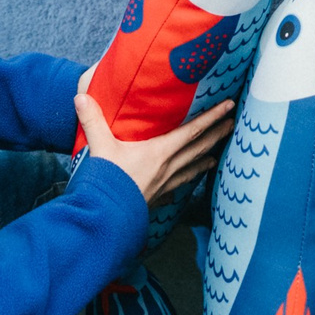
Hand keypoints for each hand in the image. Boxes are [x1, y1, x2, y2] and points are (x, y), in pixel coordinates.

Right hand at [75, 92, 234, 204]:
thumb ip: (92, 120)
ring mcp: (164, 186)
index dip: (212, 117)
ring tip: (216, 156)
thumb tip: (80, 95)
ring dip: (205, 160)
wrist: (105, 218)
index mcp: (159, 152)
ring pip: (191, 170)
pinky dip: (183, 185)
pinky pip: (175, 190)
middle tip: (233, 124)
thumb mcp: (99, 146)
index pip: (192, 131)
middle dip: (217, 135)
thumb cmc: (106, 181)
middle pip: (198, 149)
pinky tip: (183, 187)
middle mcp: (167, 168)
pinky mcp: (155, 200)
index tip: (229, 106)